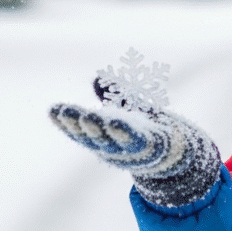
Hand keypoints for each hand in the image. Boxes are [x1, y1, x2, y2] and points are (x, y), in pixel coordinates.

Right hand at [49, 82, 221, 207]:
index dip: (66, 122)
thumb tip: (98, 79)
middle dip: (78, 124)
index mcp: (103, 139)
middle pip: (92, 136)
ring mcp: (131, 151)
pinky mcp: (152, 149)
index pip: (80, 131)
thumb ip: (113, 93)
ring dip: (99, 129)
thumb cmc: (147, 128)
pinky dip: (125, 133)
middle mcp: (113, 148)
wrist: (178, 151)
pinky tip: (117, 122)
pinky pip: (137, 141)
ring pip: (111, 141)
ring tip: (87, 116)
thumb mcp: (127, 107)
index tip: (53, 109)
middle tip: (65, 111)